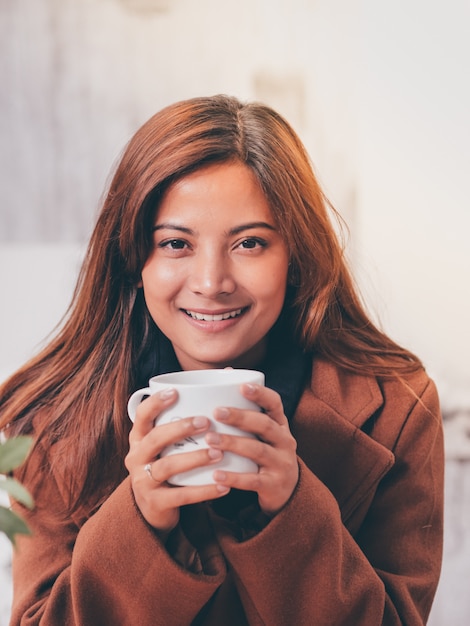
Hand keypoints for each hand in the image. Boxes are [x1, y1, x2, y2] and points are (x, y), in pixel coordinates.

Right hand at [125, 388, 229, 533]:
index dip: (155, 403)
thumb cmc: (169, 462)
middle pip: (155, 439)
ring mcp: (143, 481)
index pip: (142, 415)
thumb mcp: (169, 442)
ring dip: (195, 459)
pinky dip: (204, 491)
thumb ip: (188, 414)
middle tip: (206, 422)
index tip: (175, 392)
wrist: (154, 509)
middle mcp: (137, 457)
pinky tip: (224, 486)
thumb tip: (226, 373)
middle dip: (180, 428)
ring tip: (219, 453)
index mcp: (139, 438)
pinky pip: (181, 496)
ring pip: (167, 467)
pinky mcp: (155, 504)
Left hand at [206, 384, 298, 516]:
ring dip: (233, 443)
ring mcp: (281, 463)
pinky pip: (253, 480)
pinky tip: (215, 474)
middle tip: (216, 412)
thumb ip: (246, 407)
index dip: (260, 394)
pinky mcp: (274, 486)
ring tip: (210, 440)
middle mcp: (284, 441)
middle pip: (264, 425)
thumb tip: (225, 370)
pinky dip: (234, 477)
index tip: (242, 386)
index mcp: (280, 425)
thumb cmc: (264, 453)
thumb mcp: (261, 433)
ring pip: (257, 450)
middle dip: (240, 417)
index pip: (275, 404)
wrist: (286, 493)